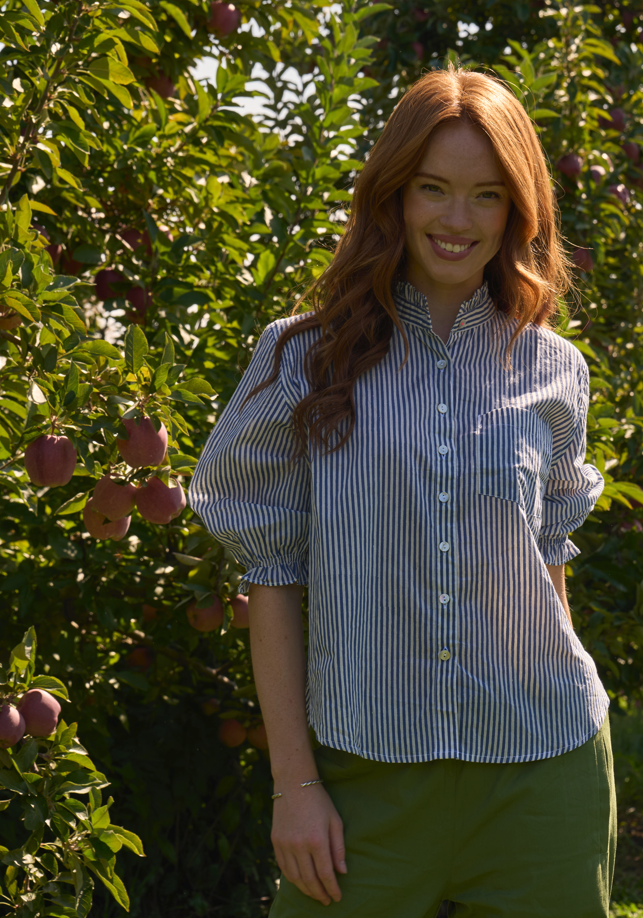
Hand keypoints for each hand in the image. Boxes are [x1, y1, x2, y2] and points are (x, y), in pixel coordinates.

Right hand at [271, 782, 347, 905]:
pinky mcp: (276, 841)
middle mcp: (299, 845)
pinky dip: (292, 878)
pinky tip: (300, 881)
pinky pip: (283, 867)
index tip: (337, 897)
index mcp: (317, 840)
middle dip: (319, 893)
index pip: (326, 874)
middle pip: (310, 880)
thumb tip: (342, 872)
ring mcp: (285, 844)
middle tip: (326, 901)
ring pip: (295, 877)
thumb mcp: (335, 821)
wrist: (294, 783)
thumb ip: (338, 848)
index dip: (332, 889)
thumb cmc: (319, 801)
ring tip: (315, 894)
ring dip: (305, 890)